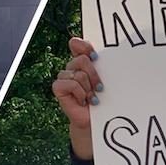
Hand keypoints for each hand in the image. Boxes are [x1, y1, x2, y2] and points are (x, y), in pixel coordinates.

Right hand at [52, 37, 102, 159]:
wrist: (97, 120)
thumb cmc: (104, 99)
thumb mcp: (107, 80)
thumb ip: (103, 65)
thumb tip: (100, 56)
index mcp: (83, 61)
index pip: (77, 44)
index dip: (83, 46)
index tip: (95, 56)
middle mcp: (72, 67)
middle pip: (82, 60)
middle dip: (94, 74)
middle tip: (100, 88)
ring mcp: (64, 77)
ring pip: (78, 74)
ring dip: (89, 88)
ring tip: (92, 97)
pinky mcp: (58, 87)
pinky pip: (70, 84)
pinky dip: (80, 92)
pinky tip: (84, 100)